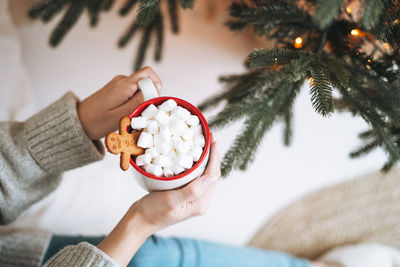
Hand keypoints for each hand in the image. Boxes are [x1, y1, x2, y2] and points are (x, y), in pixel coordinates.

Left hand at [78, 66, 161, 139]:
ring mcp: (119, 84)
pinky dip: (135, 101)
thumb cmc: (97, 121)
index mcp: (124, 85)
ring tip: (133, 114)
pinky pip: (133, 91)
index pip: (148, 74)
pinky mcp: (117, 90)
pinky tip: (128, 113)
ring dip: (142, 100)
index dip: (155, 87)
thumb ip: (138, 102)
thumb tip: (155, 90)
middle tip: (144, 111)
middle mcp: (122, 81)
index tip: (151, 103)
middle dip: (150, 95)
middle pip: (146, 80)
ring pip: (140, 87)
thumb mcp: (120, 115)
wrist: (78, 122)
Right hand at [97, 135, 219, 265]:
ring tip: (204, 143)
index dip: (215, 157)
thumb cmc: (153, 212)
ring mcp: (194, 198)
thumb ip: (193, 190)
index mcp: (200, 203)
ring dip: (205, 159)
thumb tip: (212, 177)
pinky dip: (196, 164)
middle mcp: (200, 201)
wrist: (140, 220)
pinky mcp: (186, 194)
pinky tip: (192, 156)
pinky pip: (196, 177)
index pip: (213, 176)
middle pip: (211, 174)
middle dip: (212, 156)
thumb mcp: (172, 200)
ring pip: (204, 174)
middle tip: (210, 137)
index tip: (214, 141)